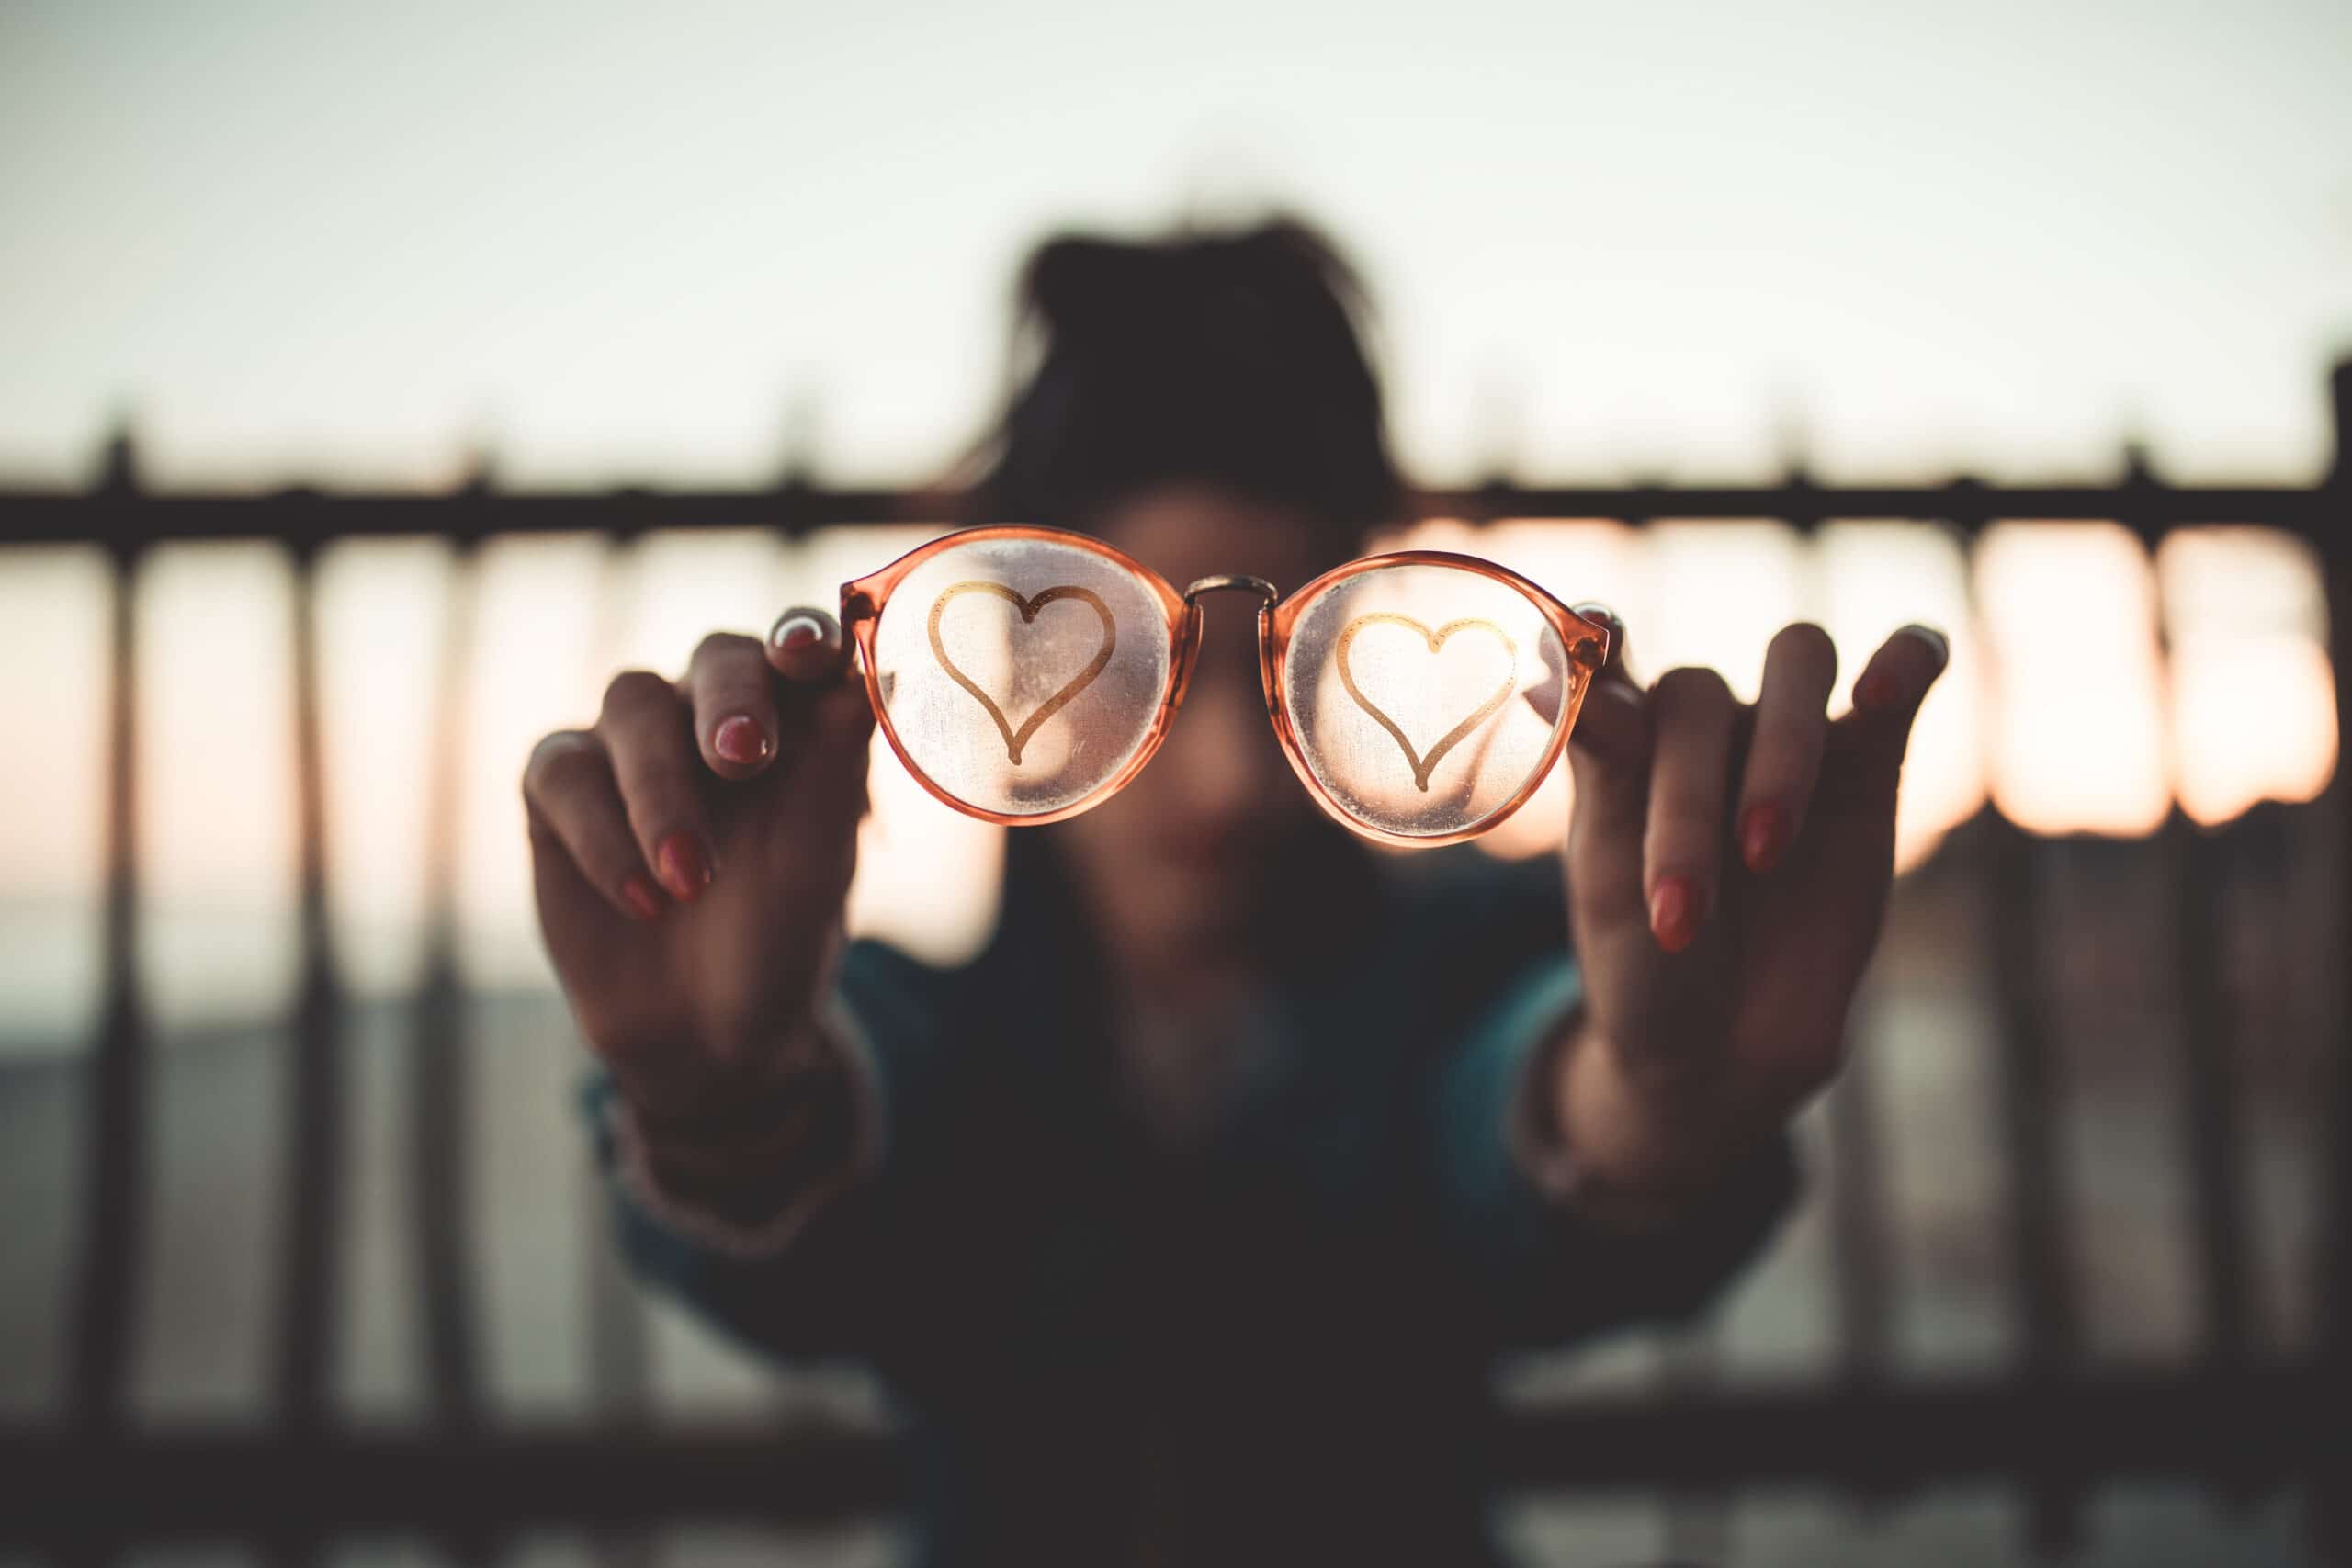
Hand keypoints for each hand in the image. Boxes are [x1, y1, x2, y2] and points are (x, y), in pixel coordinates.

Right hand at [523, 609, 873, 1127]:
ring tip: (691, 880)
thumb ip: (836, 769)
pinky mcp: (561, 789)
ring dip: (661, 790)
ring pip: (632, 704)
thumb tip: (861, 674)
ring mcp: (634, 745)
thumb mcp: (818, 863)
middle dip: (728, 702)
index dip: (804, 636)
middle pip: (715, 658)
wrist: (709, 1034)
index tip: (809, 654)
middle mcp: (713, 714)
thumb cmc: (781, 935)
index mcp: (796, 719)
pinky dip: (600, 834)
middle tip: (742, 759)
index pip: (801, 649)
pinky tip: (643, 900)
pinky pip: (563, 772)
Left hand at [1554, 614, 1948, 1221]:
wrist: (1721, 1045)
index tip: (1591, 629)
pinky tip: (1885, 690)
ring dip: (1784, 745)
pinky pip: (1904, 676)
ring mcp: (1785, 736)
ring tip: (1764, 851)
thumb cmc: (1643, 964)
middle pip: (1698, 697)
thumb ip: (1602, 770)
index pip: (1604, 656)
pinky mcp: (1869, 762)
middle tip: (1680, 915)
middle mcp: (1698, 725)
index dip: (1596, 632)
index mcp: (1618, 745)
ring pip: (1796, 664)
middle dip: (1686, 807)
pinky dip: (1905, 662)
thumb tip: (1551, 670)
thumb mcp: (1607, 883)